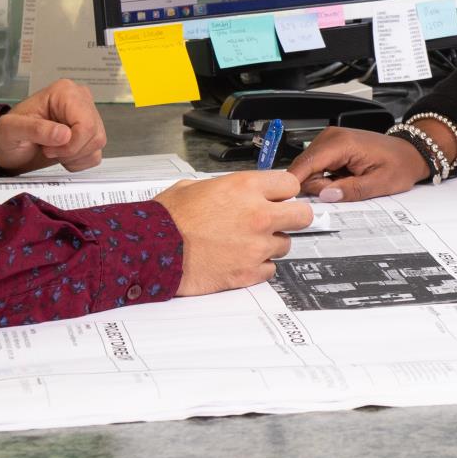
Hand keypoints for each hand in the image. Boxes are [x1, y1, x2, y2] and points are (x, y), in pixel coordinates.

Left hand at [0, 79, 106, 173]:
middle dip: (71, 151)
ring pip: (97, 144)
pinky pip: (95, 153)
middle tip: (48, 150)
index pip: (86, 124)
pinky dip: (78, 161)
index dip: (70, 144)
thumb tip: (64, 134)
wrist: (9, 148)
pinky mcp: (89, 132)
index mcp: (64, 92)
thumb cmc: (8, 135)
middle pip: (95, 135)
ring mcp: (87, 115)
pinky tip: (61, 154)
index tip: (48, 148)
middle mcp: (80, 100)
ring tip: (53, 150)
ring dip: (74, 156)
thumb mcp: (10, 130)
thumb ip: (34, 129)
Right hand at [155, 171, 313, 294]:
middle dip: (292, 217)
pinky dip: (259, 266)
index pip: (290, 184)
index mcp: (246, 188)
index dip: (283, 191)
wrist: (153, 251)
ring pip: (286, 244)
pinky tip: (242, 260)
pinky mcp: (249, 273)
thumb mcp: (195, 186)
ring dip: (271, 243)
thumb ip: (226, 187)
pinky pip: (270, 269)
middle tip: (279, 220)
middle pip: (303, 215)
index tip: (279, 197)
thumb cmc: (168, 220)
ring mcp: (256, 247)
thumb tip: (236, 191)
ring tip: (247, 242)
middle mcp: (258, 216)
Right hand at [286, 127, 429, 201]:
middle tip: (340, 195)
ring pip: (306, 169)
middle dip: (314, 188)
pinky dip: (323, 179)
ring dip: (319, 184)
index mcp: (342, 143)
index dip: (296, 185)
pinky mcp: (329, 146)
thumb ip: (352, 191)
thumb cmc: (399, 164)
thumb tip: (326, 196)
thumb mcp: (380, 184)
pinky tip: (341, 181)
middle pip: (303, 169)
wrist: (409, 153)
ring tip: (345, 186)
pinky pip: (315, 167)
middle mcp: (331, 137)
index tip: (293, 204)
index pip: (305, 164)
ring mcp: (329, 140)